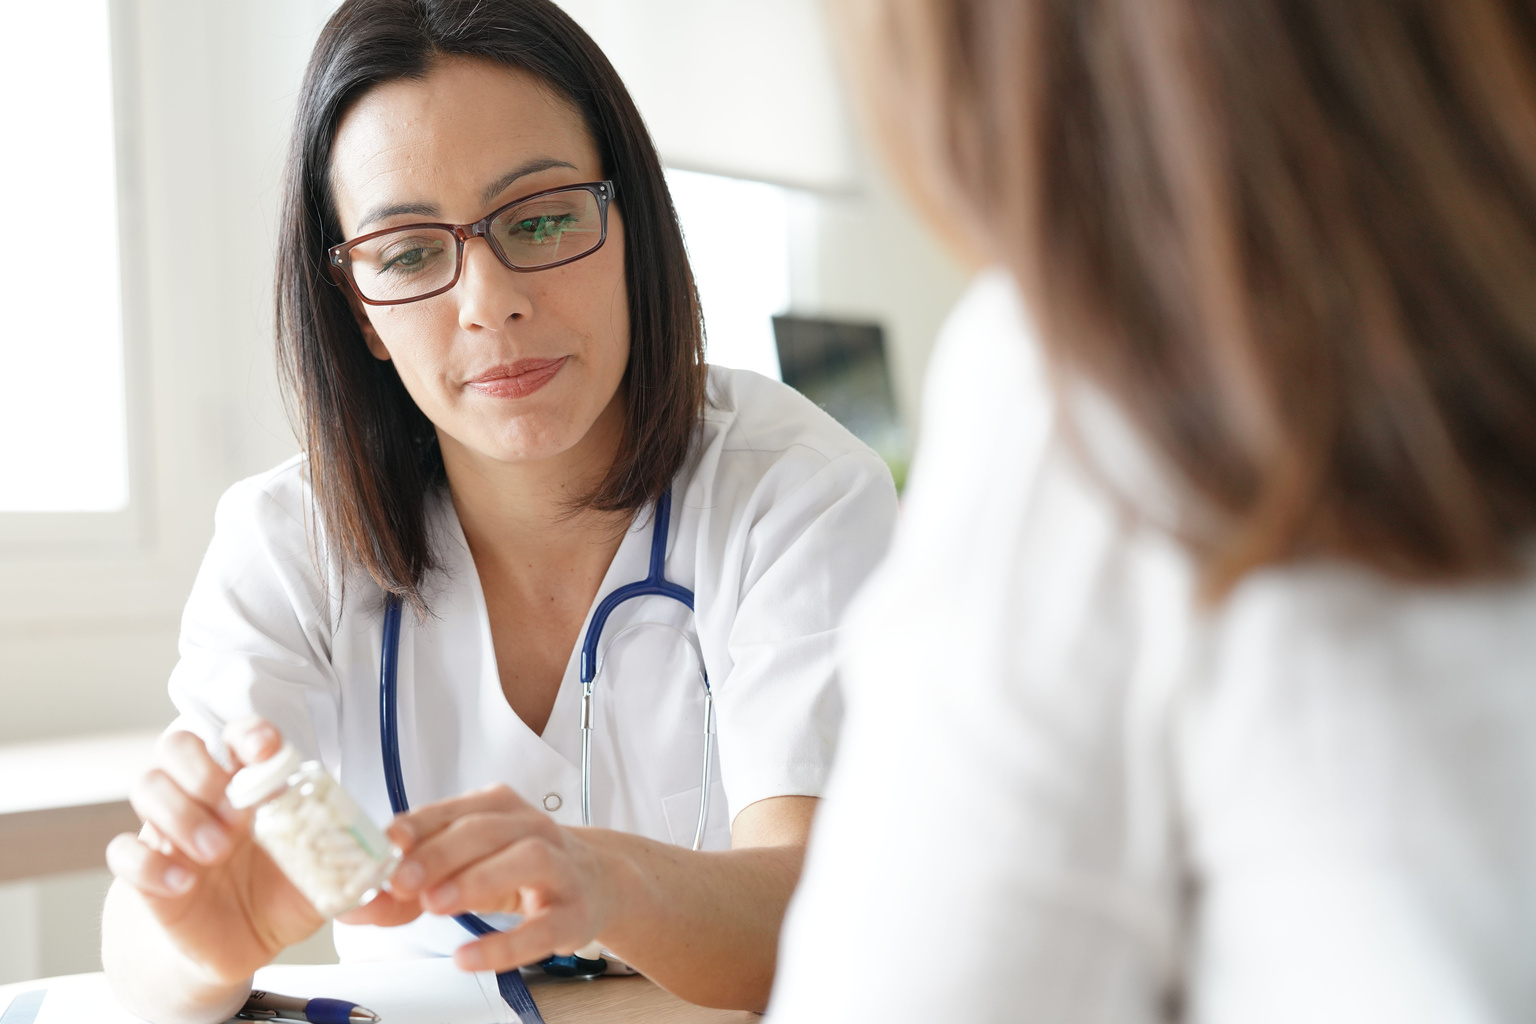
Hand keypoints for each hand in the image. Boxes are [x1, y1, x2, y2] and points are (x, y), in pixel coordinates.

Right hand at [105, 719, 325, 983]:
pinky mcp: (143, 873)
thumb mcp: (319, 878)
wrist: (233, 944)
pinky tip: (182, 882)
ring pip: (148, 787)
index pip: (241, 737)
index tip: (265, 746)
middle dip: (203, 768)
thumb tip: (389, 849)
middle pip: (179, 746)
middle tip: (235, 810)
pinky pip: (123, 851)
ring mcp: (169, 831)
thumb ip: (345, 858)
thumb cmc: (276, 895)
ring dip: (181, 813)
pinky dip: (148, 862)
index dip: (250, 733)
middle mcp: (204, 798)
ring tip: (215, 850)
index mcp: (250, 788)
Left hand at [340, 784, 616, 971]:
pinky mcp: (573, 913)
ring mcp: (559, 868)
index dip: (419, 826)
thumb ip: (412, 885)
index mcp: (498, 808)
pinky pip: (542, 928)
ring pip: (524, 860)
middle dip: (440, 853)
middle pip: (485, 830)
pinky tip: (469, 957)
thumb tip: (355, 904)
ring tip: (434, 905)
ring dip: (476, 879)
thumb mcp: (466, 866)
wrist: (596, 882)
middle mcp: (531, 828)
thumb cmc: (519, 867)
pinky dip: (505, 944)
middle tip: (401, 882)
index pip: (453, 811)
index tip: (385, 844)